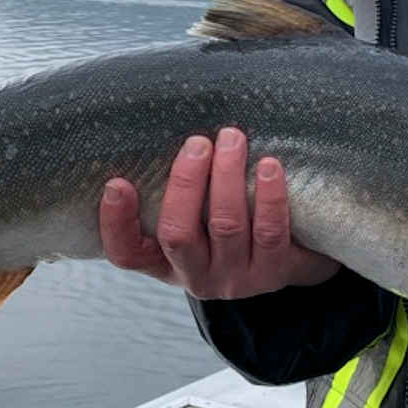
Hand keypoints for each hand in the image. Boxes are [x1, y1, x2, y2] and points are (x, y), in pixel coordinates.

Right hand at [98, 127, 340, 298]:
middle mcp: (196, 276)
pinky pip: (270, 231)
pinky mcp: (274, 272)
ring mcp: (235, 278)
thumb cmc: (232, 224)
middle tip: (198, 142)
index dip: (116, 223)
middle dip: (186, 183)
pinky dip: (269, 195)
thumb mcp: (197, 218)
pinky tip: (269, 165)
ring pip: (226, 226)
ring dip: (227, 177)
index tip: (116, 183)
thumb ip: (179, 191)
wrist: (291, 261)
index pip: (127, 254)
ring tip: (232, 139)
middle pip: (178, 235)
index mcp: (165, 262)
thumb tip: (163, 128)